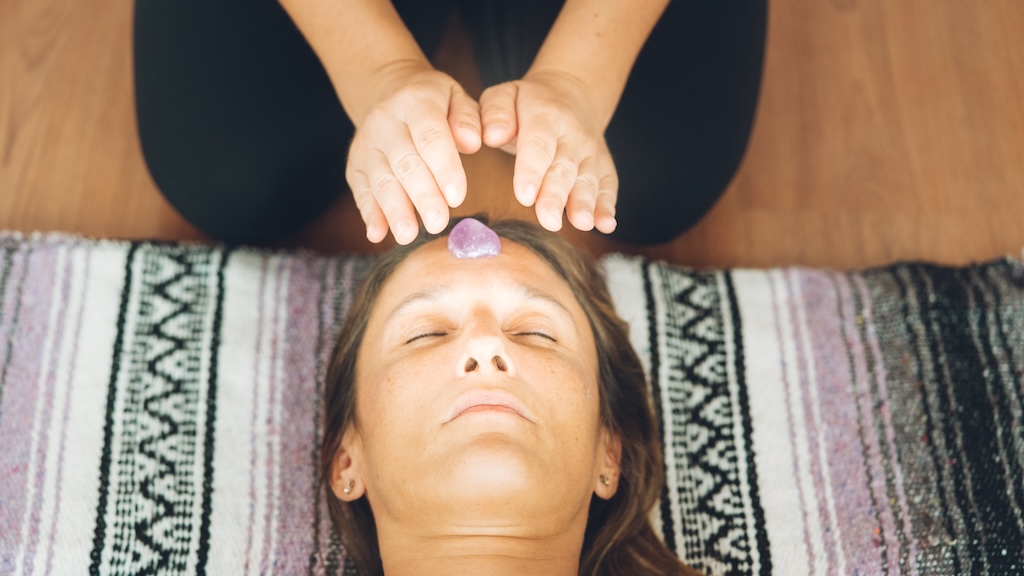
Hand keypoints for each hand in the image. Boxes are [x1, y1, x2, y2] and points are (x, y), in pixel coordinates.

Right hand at [346, 66, 481, 243]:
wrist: (389, 93)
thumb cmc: (436, 103)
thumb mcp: (457, 98)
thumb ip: (468, 119)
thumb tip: (472, 143)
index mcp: (415, 101)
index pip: (430, 136)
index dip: (444, 167)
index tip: (458, 197)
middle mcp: (385, 121)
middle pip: (405, 162)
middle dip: (422, 195)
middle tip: (438, 223)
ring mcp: (366, 144)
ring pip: (381, 180)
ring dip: (394, 210)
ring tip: (407, 235)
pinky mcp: (355, 165)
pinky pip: (361, 191)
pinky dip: (369, 214)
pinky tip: (377, 234)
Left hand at [479, 71, 617, 233]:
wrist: (570, 93)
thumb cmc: (526, 103)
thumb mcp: (503, 94)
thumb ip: (495, 113)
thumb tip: (491, 136)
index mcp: (545, 114)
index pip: (538, 145)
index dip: (532, 171)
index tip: (525, 196)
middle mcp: (573, 134)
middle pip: (563, 169)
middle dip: (556, 196)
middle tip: (549, 220)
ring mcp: (591, 151)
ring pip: (587, 180)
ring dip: (585, 203)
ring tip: (582, 224)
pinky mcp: (603, 166)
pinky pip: (607, 186)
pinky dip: (607, 207)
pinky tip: (606, 225)